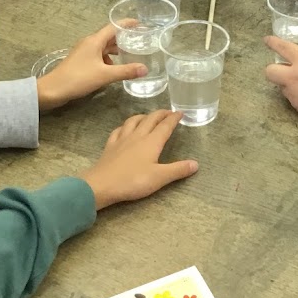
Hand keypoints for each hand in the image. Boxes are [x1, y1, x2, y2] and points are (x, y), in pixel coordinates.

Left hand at [35, 24, 147, 110]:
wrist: (53, 89)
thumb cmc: (78, 78)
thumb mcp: (105, 75)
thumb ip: (125, 71)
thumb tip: (145, 69)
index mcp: (94, 41)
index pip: (114, 27)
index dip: (127, 24)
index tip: (140, 24)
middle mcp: (89, 43)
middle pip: (109, 36)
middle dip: (124, 38)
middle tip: (139, 41)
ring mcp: (84, 52)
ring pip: (103, 47)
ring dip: (116, 49)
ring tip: (129, 55)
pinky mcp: (81, 61)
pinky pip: (98, 55)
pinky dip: (108, 59)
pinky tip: (113, 68)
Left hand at [81, 110, 198, 210]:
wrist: (102, 184)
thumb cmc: (132, 180)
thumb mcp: (159, 178)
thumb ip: (178, 170)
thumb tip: (196, 163)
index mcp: (151, 142)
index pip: (165, 126)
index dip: (173, 118)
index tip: (180, 113)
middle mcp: (138, 136)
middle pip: (150, 119)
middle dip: (161, 114)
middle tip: (168, 112)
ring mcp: (122, 139)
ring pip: (134, 121)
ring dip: (143, 116)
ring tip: (148, 116)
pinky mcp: (110, 146)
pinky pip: (118, 130)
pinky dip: (124, 126)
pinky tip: (125, 128)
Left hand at [264, 31, 297, 136]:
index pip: (282, 48)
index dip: (272, 42)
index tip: (267, 40)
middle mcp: (294, 77)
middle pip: (269, 72)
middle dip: (272, 69)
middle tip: (284, 69)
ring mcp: (294, 94)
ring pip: (281, 87)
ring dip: (288, 84)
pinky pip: (293, 100)